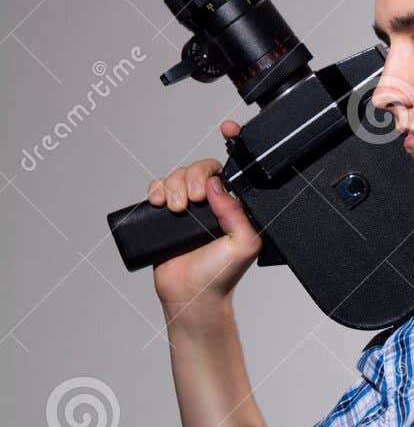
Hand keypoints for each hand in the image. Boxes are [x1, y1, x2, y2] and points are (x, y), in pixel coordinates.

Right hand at [148, 120, 262, 326]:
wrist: (191, 297)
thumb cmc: (220, 276)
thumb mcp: (243, 245)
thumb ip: (237, 214)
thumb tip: (217, 185)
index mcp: (235, 206)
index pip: (233, 170)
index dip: (232, 144)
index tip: (227, 129)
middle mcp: (214, 204)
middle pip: (201, 168)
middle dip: (192, 177)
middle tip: (193, 201)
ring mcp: (190, 208)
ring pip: (178, 175)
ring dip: (173, 186)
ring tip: (176, 211)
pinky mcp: (167, 214)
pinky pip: (159, 187)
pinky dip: (156, 189)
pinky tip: (158, 203)